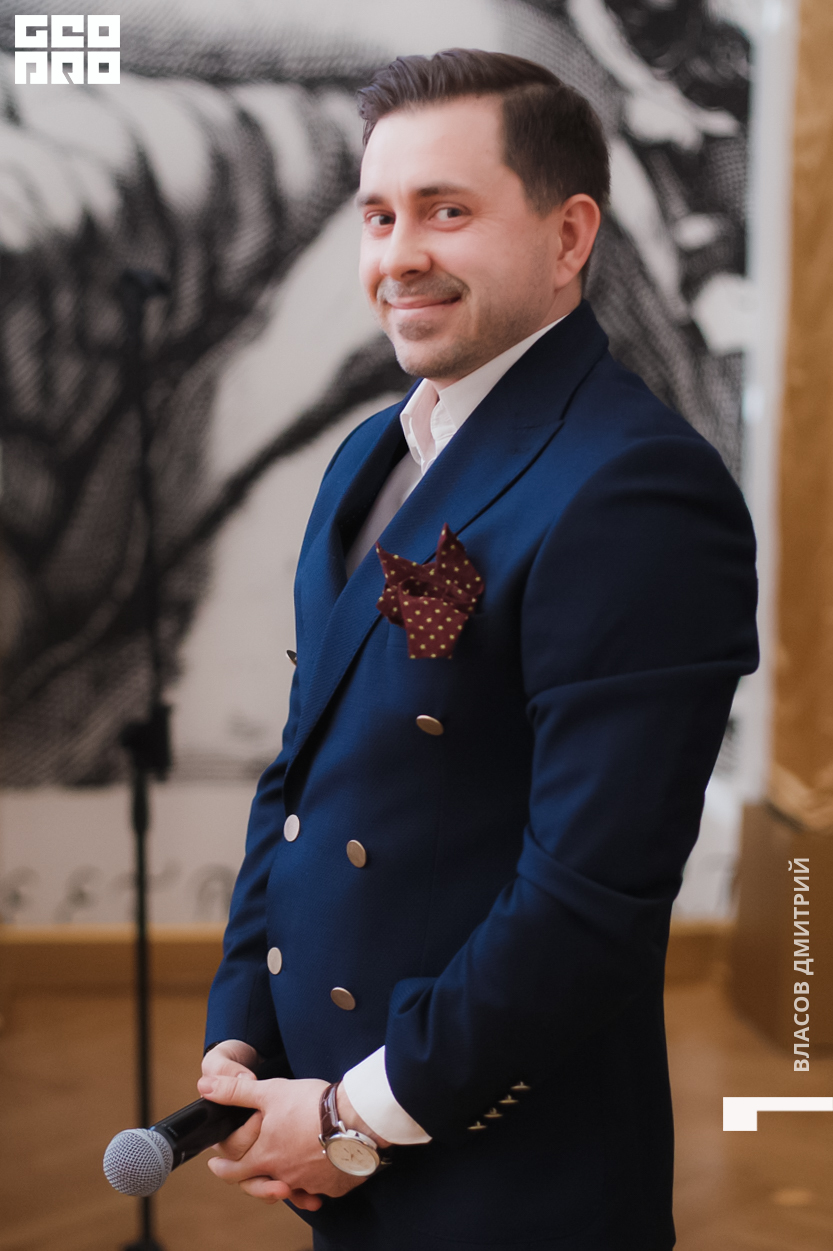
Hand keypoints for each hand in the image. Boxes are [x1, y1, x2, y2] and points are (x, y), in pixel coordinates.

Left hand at [196, 1069, 368, 1208]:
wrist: (354, 1119)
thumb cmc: (311, 1106)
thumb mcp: (269, 1092)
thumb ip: (236, 1092)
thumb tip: (204, 1087)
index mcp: (266, 1156)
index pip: (235, 1170)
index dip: (222, 1167)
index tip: (215, 1165)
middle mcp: (285, 1175)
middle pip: (263, 1184)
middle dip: (255, 1181)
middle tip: (252, 1176)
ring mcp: (310, 1183)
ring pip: (294, 1187)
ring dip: (288, 1182)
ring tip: (288, 1176)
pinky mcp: (333, 1185)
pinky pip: (320, 1187)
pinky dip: (316, 1181)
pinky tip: (319, 1170)